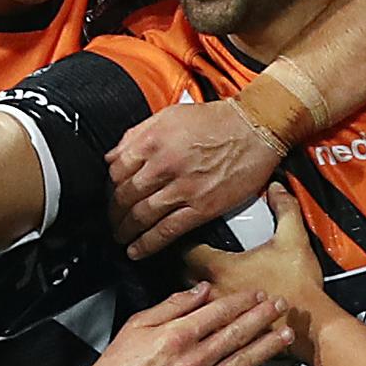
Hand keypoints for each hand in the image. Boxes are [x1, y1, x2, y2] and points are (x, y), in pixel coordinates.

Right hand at [85, 282, 292, 365]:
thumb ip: (172, 305)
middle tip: (280, 306)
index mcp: (176, 337)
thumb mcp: (138, 324)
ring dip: (267, 347)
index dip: (241, 301)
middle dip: (262, 318)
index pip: (218, 312)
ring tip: (285, 335)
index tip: (256, 293)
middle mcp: (191, 361)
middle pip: (235, 334)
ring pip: (242, 362)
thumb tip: (199, 290)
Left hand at [107, 100, 280, 258]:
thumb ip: (137, 134)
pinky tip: (137, 250)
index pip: (116, 170)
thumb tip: (113, 156)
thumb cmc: (217, 120)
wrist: (255, 129)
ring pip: (142, 216)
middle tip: (111, 220)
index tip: (110, 194)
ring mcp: (183, 188)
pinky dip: (148, 243)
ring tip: (120, 237)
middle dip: (113, 213)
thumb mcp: (170, 115)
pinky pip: (167, 230)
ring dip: (126, 230)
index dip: (109, 186)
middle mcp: (164, 165)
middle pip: (125, 196)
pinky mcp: (202, 207)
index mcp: (153, 141)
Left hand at [187, 183, 325, 359]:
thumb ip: (285, 209)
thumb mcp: (294, 239)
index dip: (184, 241)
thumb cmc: (300, 288)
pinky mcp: (228, 333)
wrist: (312, 326)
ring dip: (193, 289)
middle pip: (181, 275)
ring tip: (203, 278)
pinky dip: (205, 312)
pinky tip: (216, 307)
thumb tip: (276, 190)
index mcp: (221, 269)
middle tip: (193, 253)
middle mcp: (214, 292)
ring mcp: (218, 316)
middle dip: (184, 263)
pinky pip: (205, 321)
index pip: (185, 252)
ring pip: (192, 301)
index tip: (188, 236)